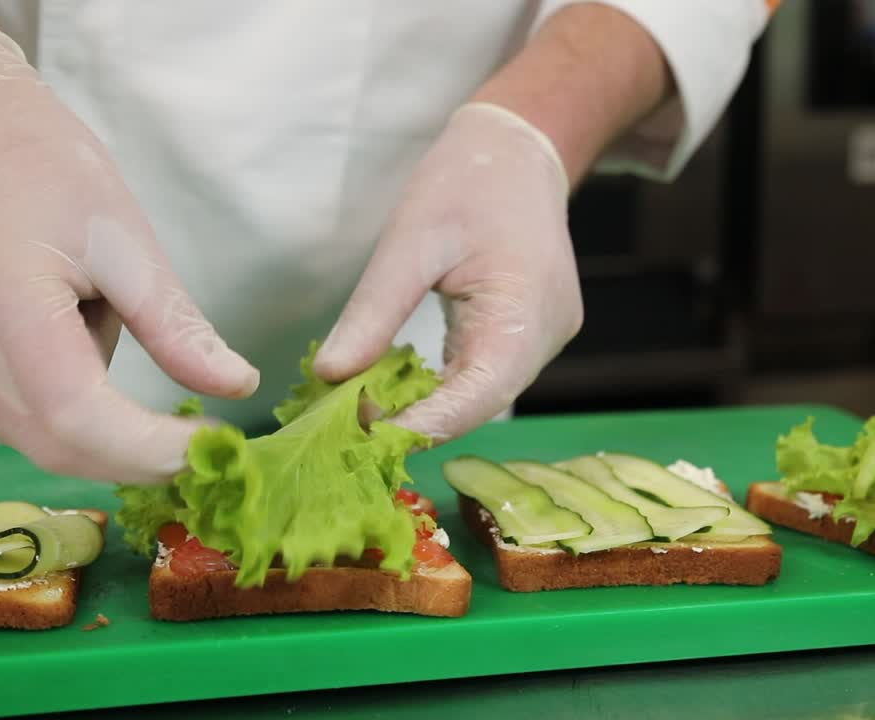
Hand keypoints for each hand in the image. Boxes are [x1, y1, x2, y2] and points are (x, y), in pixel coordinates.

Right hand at [0, 20, 257, 481]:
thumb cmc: (47, 168)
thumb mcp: (126, 240)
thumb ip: (176, 326)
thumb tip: (238, 386)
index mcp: (4, 308)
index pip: (77, 416)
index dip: (148, 448)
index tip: (212, 444)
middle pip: (51, 445)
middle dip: (134, 459)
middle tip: (199, 448)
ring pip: (31, 439)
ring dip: (104, 443)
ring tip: (159, 416)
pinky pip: (12, 415)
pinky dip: (70, 419)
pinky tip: (103, 380)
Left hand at [313, 103, 581, 442]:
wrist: (517, 149)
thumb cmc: (465, 183)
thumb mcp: (408, 242)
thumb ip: (373, 314)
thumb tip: (329, 375)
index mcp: (527, 311)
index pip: (477, 396)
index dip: (422, 426)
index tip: (362, 439)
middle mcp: (545, 337)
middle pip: (479, 403)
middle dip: (416, 421)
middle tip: (347, 426)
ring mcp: (543, 339)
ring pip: (480, 394)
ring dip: (426, 405)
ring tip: (363, 408)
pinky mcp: (530, 335)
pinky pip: (484, 373)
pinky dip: (440, 385)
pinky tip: (398, 385)